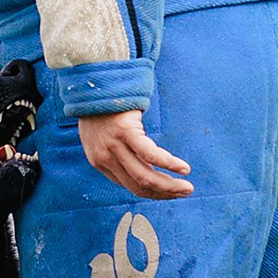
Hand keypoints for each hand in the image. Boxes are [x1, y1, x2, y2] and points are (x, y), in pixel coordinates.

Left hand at [78, 109, 192, 199]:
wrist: (90, 84)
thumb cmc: (100, 107)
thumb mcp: (101, 136)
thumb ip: (116, 152)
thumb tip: (142, 164)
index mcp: (99, 162)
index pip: (129, 186)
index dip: (152, 193)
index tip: (170, 192)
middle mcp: (105, 158)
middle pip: (138, 186)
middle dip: (164, 194)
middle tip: (185, 194)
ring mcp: (114, 146)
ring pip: (145, 176)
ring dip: (169, 186)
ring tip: (187, 188)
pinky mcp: (124, 131)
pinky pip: (150, 154)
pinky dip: (169, 164)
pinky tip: (183, 168)